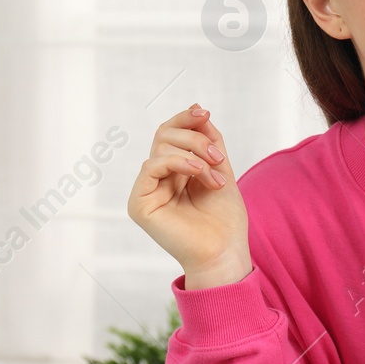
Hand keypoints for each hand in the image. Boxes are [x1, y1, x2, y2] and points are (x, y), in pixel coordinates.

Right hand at [126, 104, 251, 287]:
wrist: (225, 252)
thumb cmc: (224, 219)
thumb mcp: (221, 169)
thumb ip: (209, 142)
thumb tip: (198, 111)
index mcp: (173, 171)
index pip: (170, 134)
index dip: (185, 119)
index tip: (204, 112)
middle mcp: (156, 179)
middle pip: (163, 136)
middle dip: (194, 137)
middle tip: (218, 156)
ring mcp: (146, 191)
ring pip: (160, 148)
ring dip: (195, 155)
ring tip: (215, 178)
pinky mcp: (139, 204)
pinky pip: (151, 166)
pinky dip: (179, 163)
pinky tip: (200, 174)